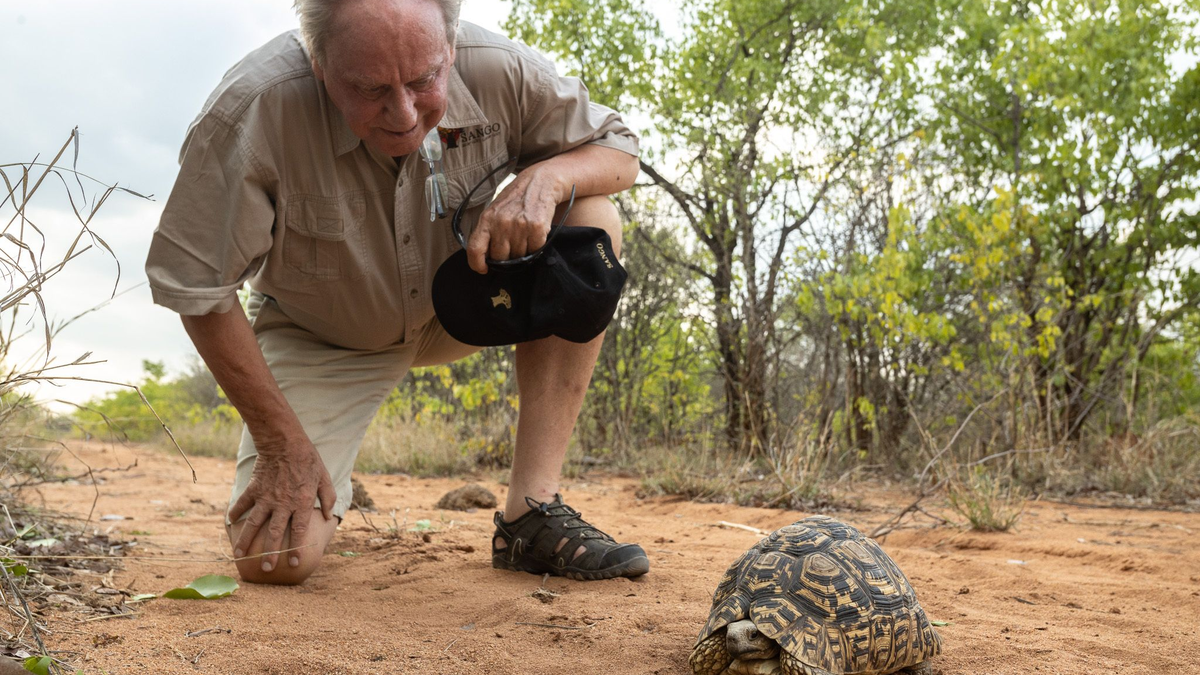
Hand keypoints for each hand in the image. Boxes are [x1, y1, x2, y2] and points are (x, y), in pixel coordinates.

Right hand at [227, 437, 335, 571]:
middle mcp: (282, 504)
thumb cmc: (308, 460)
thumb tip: (327, 516)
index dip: (297, 548)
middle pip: (275, 534)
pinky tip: (229, 522)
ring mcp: (266, 497)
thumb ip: (327, 498)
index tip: (294, 564)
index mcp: (301, 503)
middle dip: (270, 553)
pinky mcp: (254, 488)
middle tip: (266, 569)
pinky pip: (243, 503)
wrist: (285, 442)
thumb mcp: (324, 477)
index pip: (299, 531)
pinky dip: (235, 512)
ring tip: (240, 556)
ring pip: (254, 524)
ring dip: (246, 541)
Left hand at [466, 167, 565, 273]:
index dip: (477, 264)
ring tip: (524, 234)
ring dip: (522, 251)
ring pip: (518, 257)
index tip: (483, 269)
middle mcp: (502, 223)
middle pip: (500, 258)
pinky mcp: (537, 228)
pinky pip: (534, 251)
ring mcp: (520, 226)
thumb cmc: (516, 198)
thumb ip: (488, 231)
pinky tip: (534, 233)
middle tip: (512, 244)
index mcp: (487, 219)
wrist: (540, 182)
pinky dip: (535, 246)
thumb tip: (485, 257)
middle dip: (505, 256)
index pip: (475, 249)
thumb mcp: (495, 210)